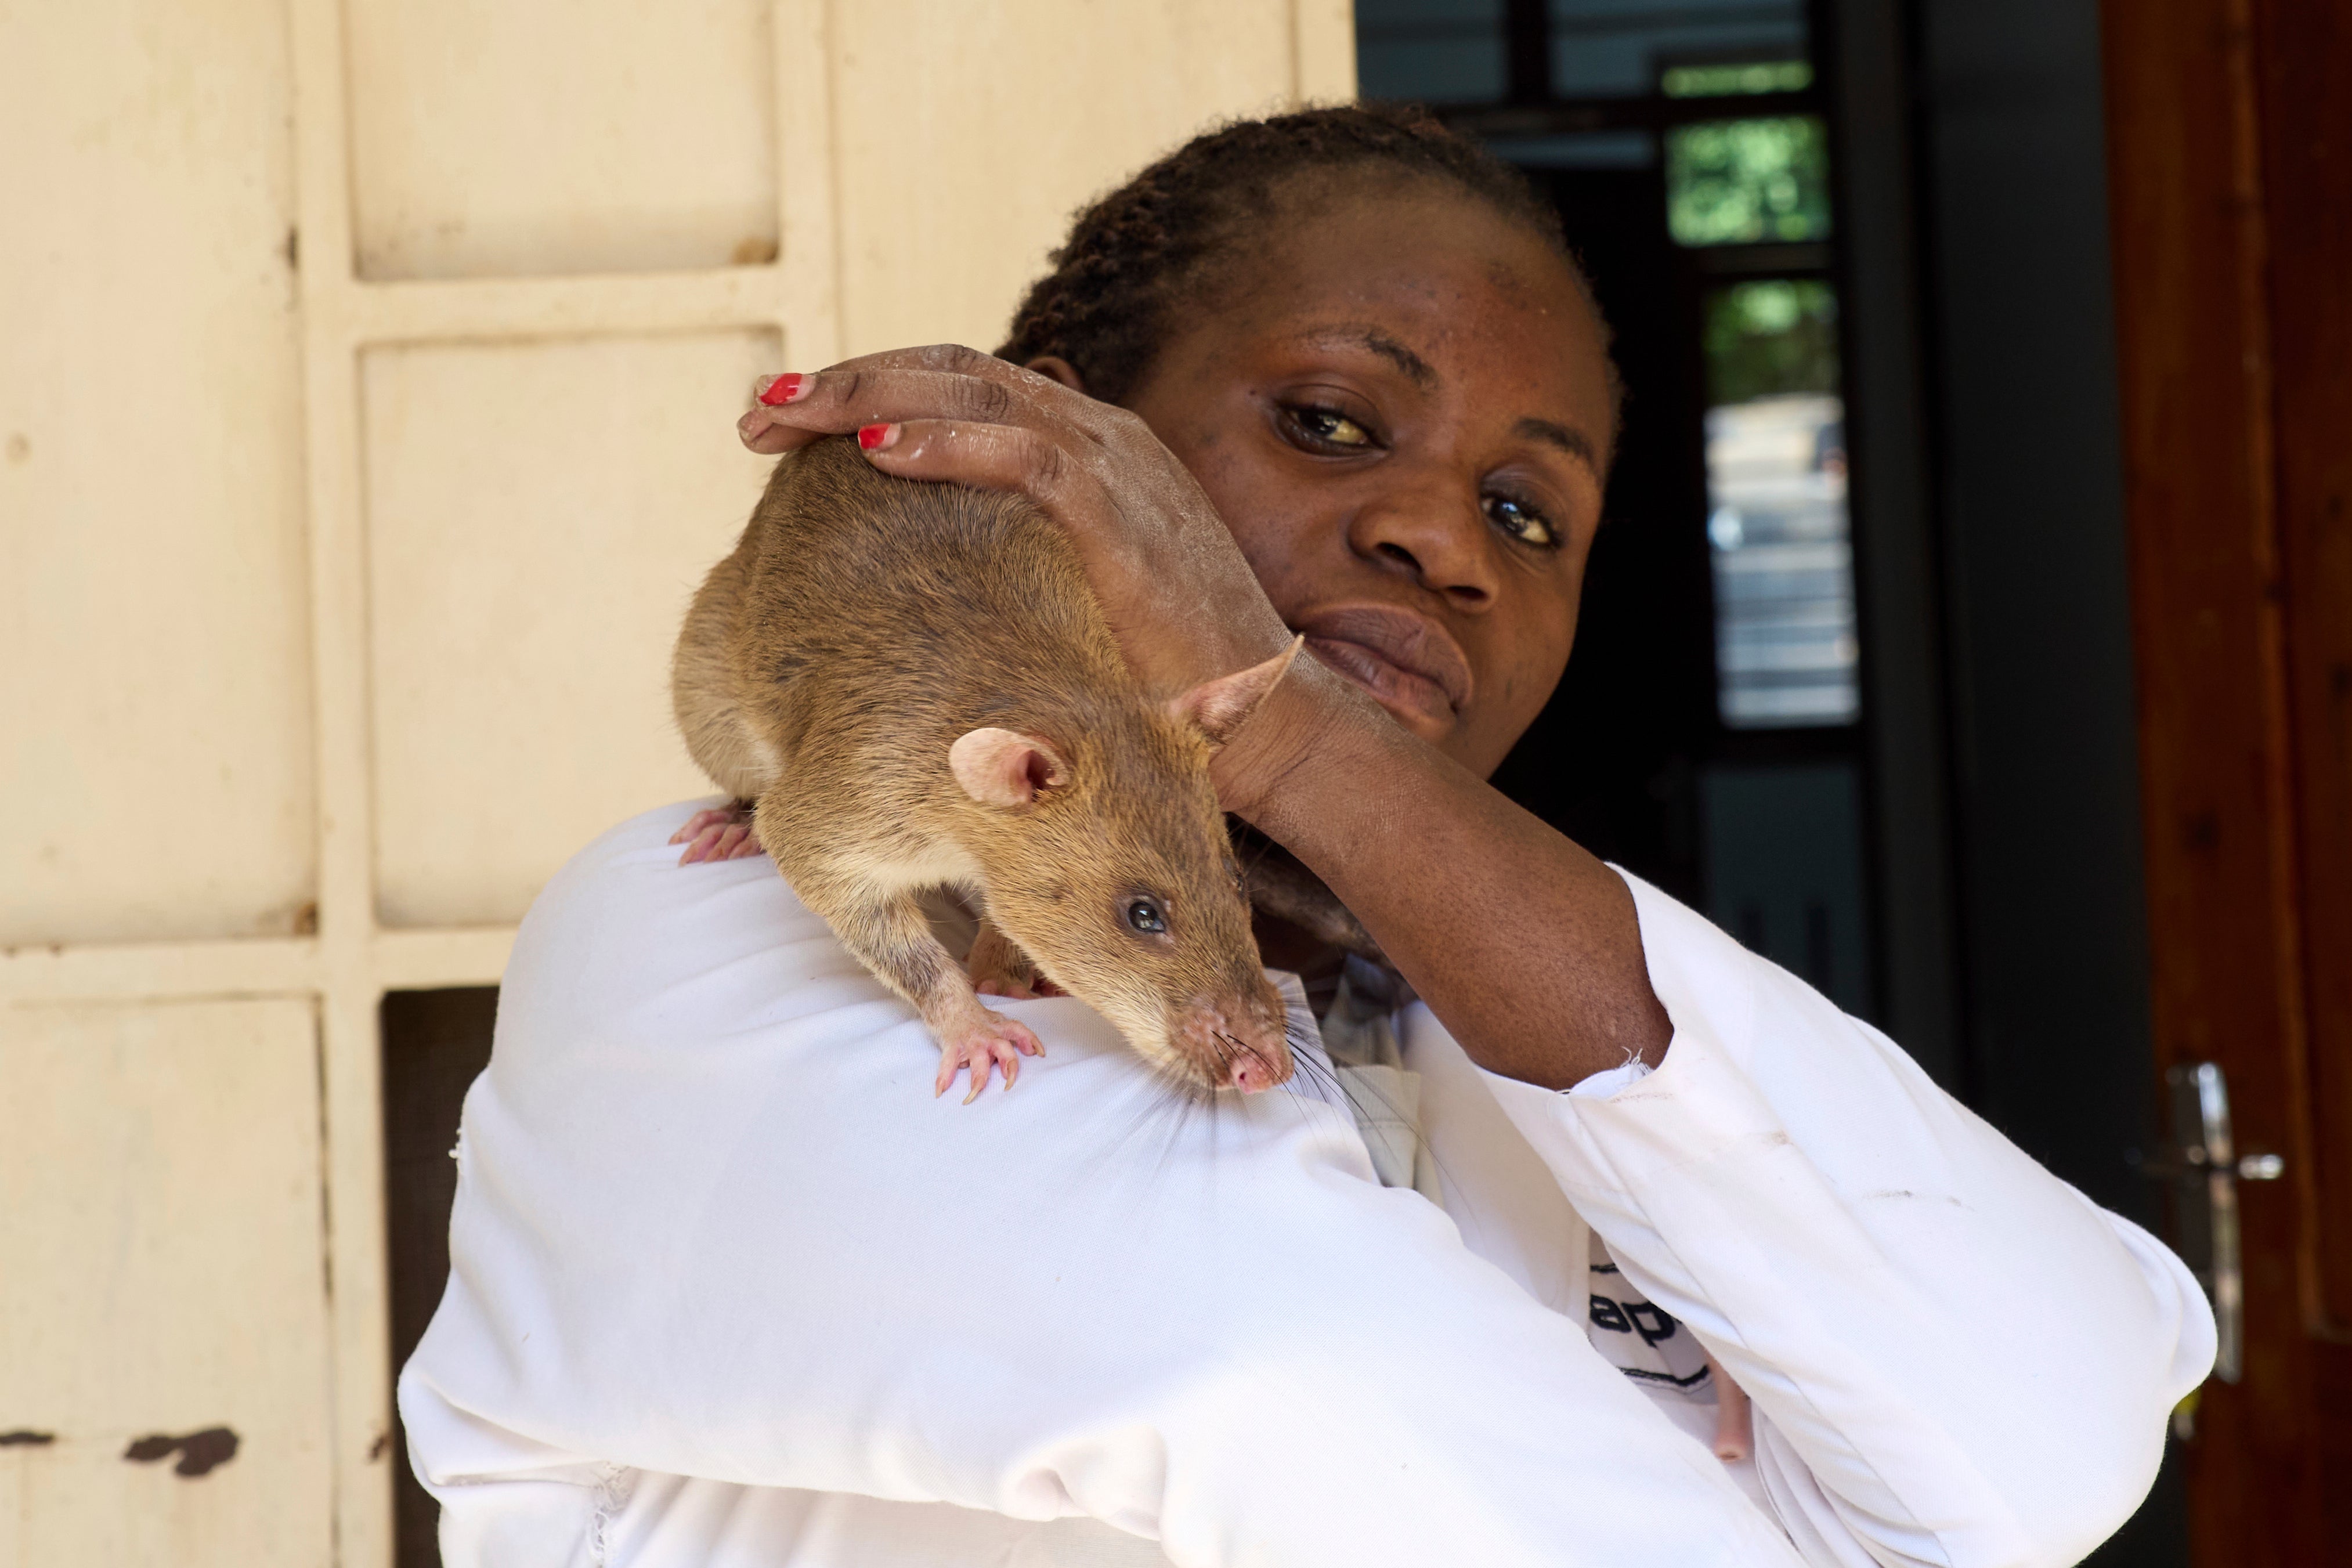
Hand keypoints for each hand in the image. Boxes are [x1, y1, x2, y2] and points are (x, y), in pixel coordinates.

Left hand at [736, 347, 1325, 801]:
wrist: (1257, 720)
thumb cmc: (1155, 677)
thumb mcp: (1068, 597)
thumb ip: (1007, 564)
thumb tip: (921, 582)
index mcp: (1084, 451)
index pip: (960, 388)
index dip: (868, 390)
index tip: (784, 422)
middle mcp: (1098, 438)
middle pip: (951, 371)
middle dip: (846, 381)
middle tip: (760, 406)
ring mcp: (1114, 466)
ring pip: (974, 392)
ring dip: (871, 397)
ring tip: (788, 413)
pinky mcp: (1121, 514)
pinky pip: (1023, 454)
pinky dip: (945, 443)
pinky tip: (874, 454)